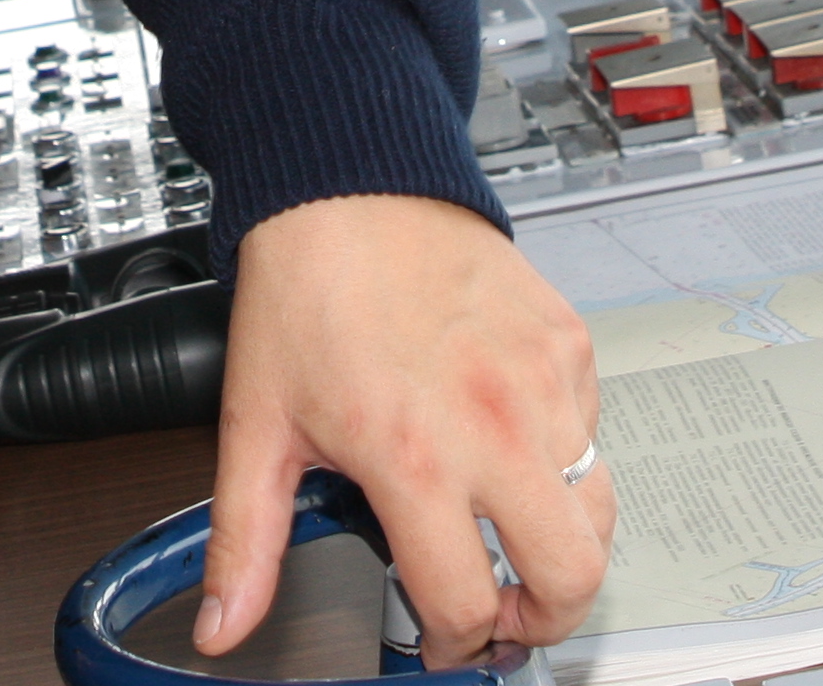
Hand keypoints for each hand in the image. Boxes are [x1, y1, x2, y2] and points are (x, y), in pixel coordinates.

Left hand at [197, 195, 608, 668]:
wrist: (348, 184)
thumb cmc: (305, 294)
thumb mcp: (256, 429)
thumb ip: (245, 545)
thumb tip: (224, 625)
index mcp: (413, 457)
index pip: (467, 604)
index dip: (453, 646)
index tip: (439, 642)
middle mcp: (492, 425)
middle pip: (572, 575)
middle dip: (544, 619)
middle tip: (507, 614)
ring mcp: (543, 383)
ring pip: (598, 510)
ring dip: (564, 545)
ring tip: (519, 544)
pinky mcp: (570, 344)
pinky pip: (594, 434)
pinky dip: (566, 461)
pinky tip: (513, 449)